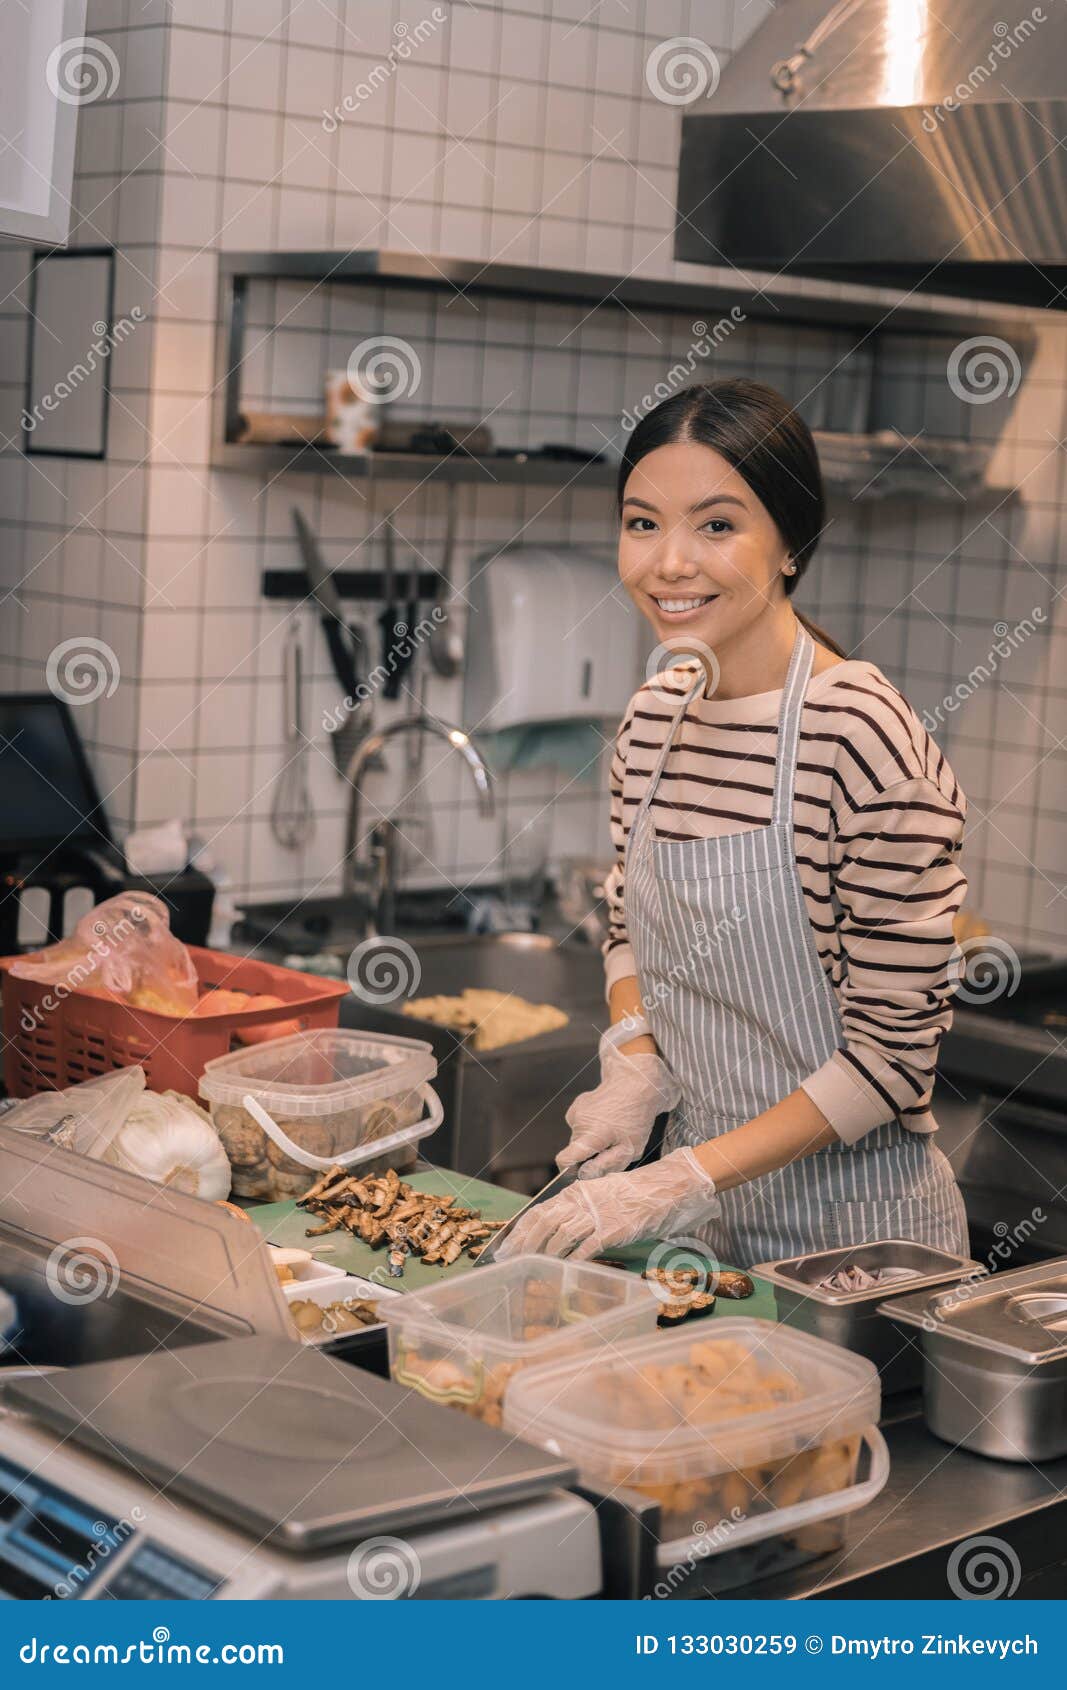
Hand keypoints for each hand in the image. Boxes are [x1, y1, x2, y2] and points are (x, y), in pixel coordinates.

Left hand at [496, 1147, 717, 1260]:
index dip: (520, 1229)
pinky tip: (561, 1270)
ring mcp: (597, 1214)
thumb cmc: (633, 1196)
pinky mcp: (613, 1228)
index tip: (506, 1246)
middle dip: (524, 1243)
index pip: (539, 1210)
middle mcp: (582, 1200)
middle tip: (509, 1260)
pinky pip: (586, 1246)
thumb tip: (555, 1231)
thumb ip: (578, 1210)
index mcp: (576, 1192)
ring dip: (544, 1253)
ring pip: (561, 1234)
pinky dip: (571, 1259)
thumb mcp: (600, 1196)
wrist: (664, 1189)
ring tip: (531, 1267)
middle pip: (544, 1222)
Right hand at [557, 1035, 680, 1178]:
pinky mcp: (578, 1105)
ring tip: (612, 1130)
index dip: (569, 1170)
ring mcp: (576, 1112)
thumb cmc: (637, 1117)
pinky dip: (590, 1126)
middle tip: (611, 1148)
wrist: (636, 1082)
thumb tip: (585, 1175)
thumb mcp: (631, 1148)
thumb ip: (607, 1165)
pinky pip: (580, 1124)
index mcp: (591, 1135)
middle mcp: (579, 1123)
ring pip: (579, 1137)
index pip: (565, 1159)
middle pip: (575, 1149)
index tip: (579, 1173)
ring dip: (592, 1139)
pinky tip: (606, 1119)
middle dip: (589, 1154)